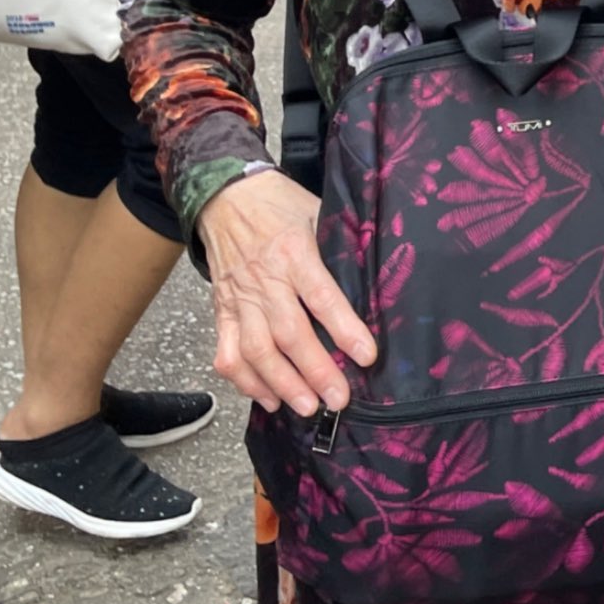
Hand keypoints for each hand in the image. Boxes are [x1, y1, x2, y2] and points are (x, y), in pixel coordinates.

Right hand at [202, 170, 376, 415]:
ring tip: (307, 407)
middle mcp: (265, 279)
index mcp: (294, 251)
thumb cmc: (280, 204)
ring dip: (281, 384)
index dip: (344, 328)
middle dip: (315, 371)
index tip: (366, 356)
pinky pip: (228, 353)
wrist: (225, 196)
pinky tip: (268, 398)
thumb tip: (382, 270)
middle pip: (288, 333)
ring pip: (256, 350)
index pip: (322, 296)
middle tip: (338, 399)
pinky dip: (245, 381)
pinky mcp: (221, 311)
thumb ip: (342, 242)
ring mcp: (239, 298)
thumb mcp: (318, 210)